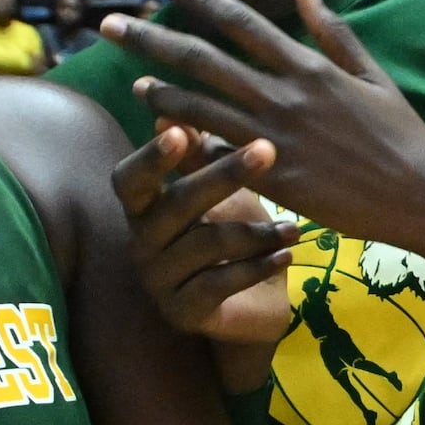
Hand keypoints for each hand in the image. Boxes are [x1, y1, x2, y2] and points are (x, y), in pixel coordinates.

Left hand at [100, 0, 424, 269]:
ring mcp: (276, 138)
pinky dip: (189, 144)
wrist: (421, 198)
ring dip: (159, 91)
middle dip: (151, 38)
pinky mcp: (274, 178)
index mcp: (308, 65)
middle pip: (203, 59)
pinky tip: (162, 135)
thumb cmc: (403, 135)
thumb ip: (332, 30)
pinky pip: (218, 156)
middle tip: (109, 24)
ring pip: (202, 108)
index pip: (238, 18)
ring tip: (130, 77)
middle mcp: (286, 96)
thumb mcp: (373, 74)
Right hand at [111, 123, 295, 345]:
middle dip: (223, 175)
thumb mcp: (223, 193)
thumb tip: (174, 112)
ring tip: (294, 228)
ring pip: (207, 244)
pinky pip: (220, 284)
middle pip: (177, 204)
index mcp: (143, 210)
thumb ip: (198, 156)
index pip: (129, 180)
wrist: (256, 305)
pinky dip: (258, 266)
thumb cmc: (235, 237)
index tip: (179, 133)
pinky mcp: (183, 313)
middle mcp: (142, 244)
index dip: (150, 158)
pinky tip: (287, 254)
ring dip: (258, 231)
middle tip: (267, 151)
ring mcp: (159, 282)